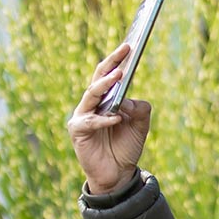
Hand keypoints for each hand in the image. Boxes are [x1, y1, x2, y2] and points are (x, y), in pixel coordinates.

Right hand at [67, 43, 151, 193]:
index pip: (109, 75)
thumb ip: (139, 110)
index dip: (117, 60)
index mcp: (106, 99)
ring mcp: (83, 116)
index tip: (130, 45)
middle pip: (98, 79)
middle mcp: (92, 104)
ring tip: (119, 75)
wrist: (118, 174)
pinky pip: (90, 121)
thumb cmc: (126, 147)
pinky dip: (104, 119)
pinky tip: (117, 118)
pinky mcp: (78, 131)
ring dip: (105, 84)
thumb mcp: (140, 126)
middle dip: (111, 63)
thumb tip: (128, 100)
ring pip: (91, 94)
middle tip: (124, 50)